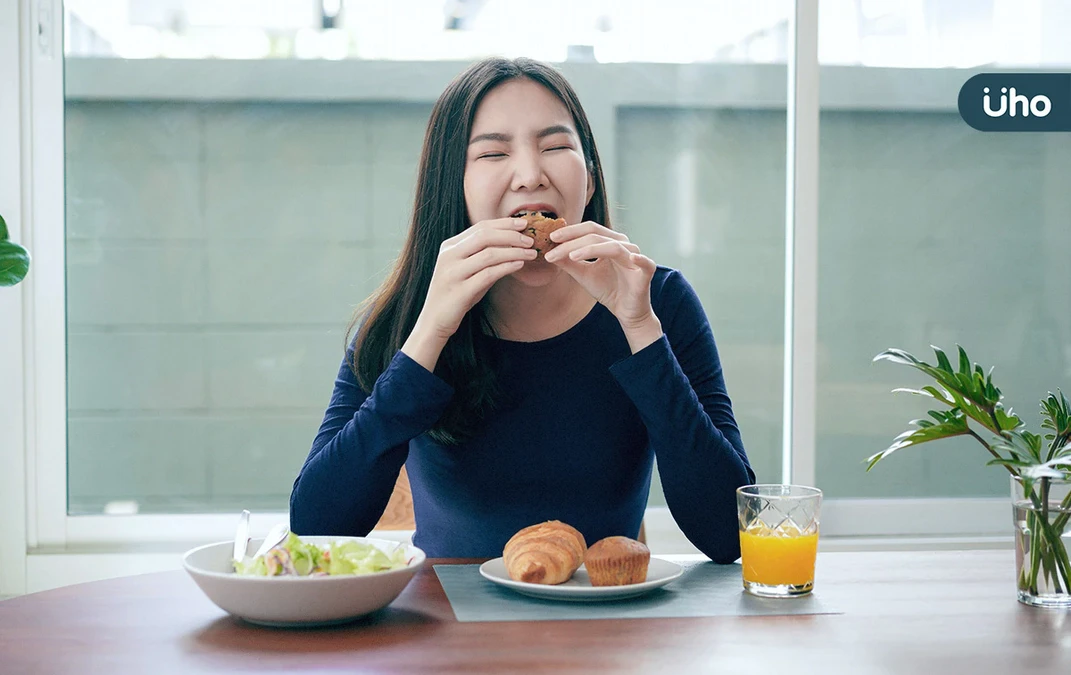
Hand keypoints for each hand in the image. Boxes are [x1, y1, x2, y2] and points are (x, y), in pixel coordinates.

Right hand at [416, 217, 536, 341]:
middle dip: (511, 235)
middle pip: (484, 236)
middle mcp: (449, 256)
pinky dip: (507, 267)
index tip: (523, 223)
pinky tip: (520, 265)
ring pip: (489, 254)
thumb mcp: (468, 270)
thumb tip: (514, 244)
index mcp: (450, 247)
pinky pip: (488, 274)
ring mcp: (453, 273)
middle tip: (530, 239)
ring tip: (531, 253)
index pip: (480, 227)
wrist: (434, 320)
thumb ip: (484, 256)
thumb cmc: (456, 294)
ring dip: (514, 252)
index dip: (504, 223)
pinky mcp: (460, 291)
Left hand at [543, 221, 658, 329]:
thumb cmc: (608, 289)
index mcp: (610, 241)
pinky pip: (644, 262)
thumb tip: (549, 251)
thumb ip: (568, 262)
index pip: (589, 230)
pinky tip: (631, 257)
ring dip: (590, 249)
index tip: (550, 238)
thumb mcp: (583, 275)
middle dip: (573, 240)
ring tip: (572, 256)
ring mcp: (635, 256)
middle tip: (554, 246)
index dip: (570, 232)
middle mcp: (623, 244)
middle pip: (596, 235)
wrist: (626, 311)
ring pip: (611, 247)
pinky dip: (639, 259)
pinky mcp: (646, 271)